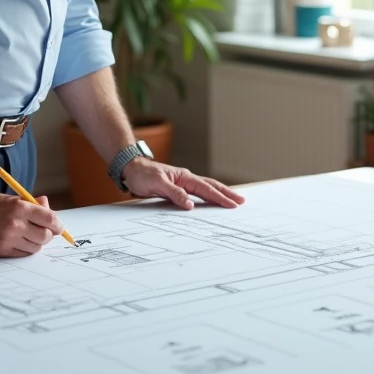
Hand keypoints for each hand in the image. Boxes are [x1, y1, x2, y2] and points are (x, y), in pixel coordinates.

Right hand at [0, 191, 63, 256]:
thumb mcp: (14, 198)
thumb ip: (34, 205)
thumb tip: (50, 210)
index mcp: (20, 207)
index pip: (50, 219)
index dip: (58, 225)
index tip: (59, 227)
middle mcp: (15, 224)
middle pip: (45, 236)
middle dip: (47, 234)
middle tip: (43, 232)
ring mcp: (7, 238)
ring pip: (35, 247)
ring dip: (36, 243)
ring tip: (28, 235)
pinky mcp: (0, 250)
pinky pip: (22, 254)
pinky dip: (24, 249)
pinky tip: (18, 241)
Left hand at [121, 159, 244, 209]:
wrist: (131, 169)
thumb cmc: (143, 175)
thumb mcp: (157, 185)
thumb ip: (175, 194)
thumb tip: (191, 205)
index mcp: (184, 177)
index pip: (206, 189)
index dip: (220, 197)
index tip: (233, 204)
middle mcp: (186, 179)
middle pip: (211, 186)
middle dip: (227, 194)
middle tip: (242, 201)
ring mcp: (183, 182)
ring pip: (206, 188)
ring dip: (220, 194)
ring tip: (234, 200)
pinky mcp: (178, 188)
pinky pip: (198, 192)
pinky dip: (209, 195)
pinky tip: (213, 199)